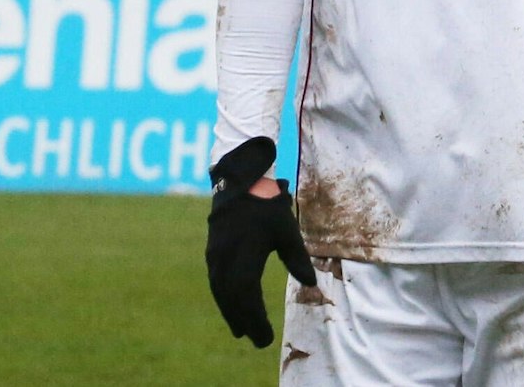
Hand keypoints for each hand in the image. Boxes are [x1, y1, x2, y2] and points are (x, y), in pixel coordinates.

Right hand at [205, 137, 316, 347]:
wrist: (238, 182)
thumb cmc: (267, 206)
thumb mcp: (287, 230)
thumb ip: (297, 258)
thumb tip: (311, 284)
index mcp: (243, 256)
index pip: (247, 297)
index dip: (255, 319)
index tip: (265, 336)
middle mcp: (224, 260)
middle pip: (232, 300)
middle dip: (245, 322)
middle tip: (258, 340)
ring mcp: (215, 257)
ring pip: (221, 293)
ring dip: (232, 313)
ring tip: (242, 330)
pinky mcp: (212, 253)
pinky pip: (217, 283)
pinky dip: (225, 299)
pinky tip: (232, 306)